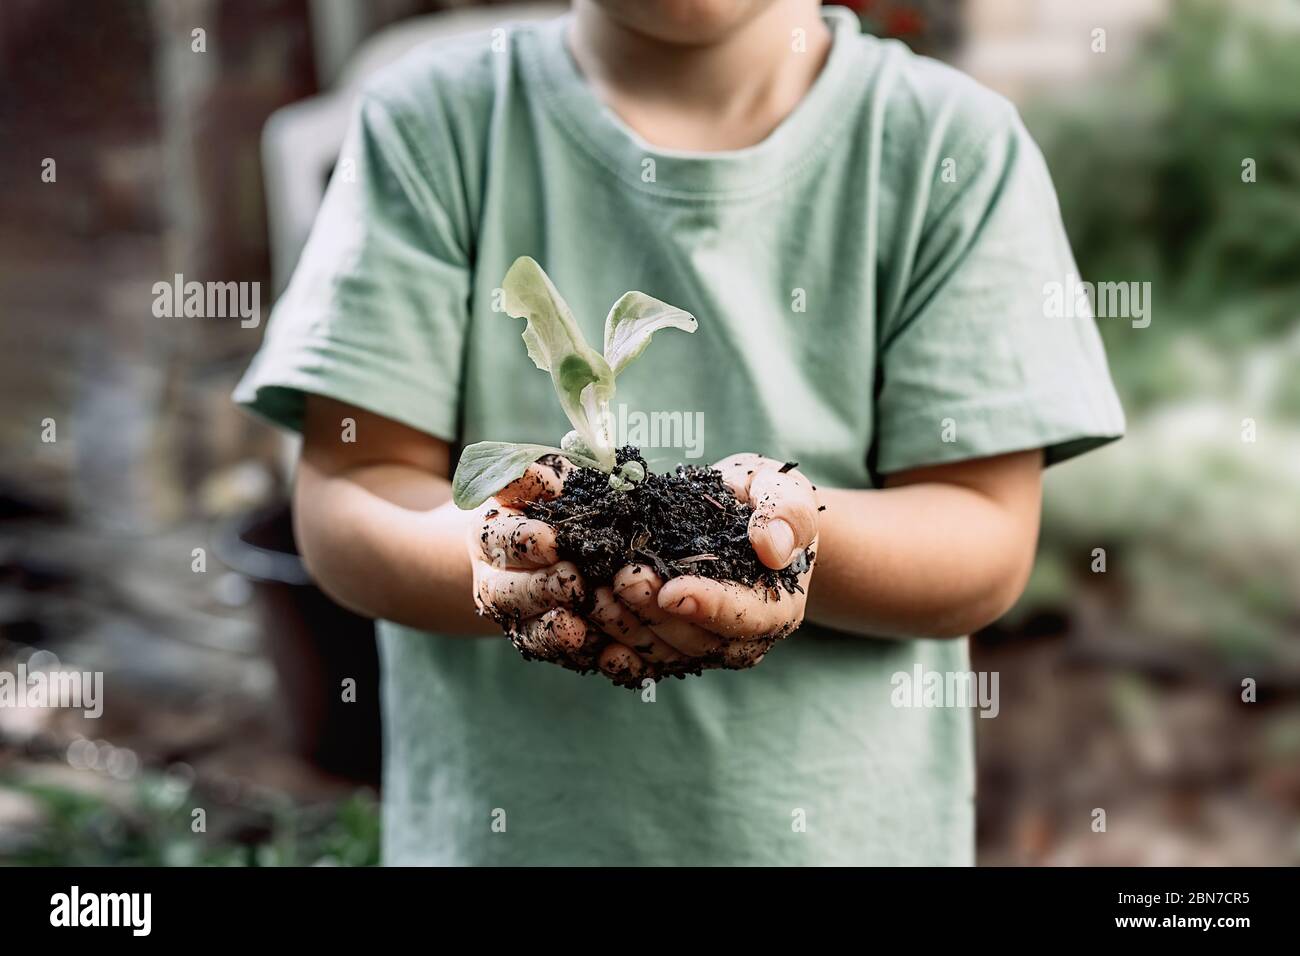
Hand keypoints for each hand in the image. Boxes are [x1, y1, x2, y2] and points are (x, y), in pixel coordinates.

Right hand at [467, 456, 607, 673]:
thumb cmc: (552, 505)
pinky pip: (557, 657)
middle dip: (541, 588)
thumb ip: (541, 478)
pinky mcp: (542, 644)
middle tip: (574, 581)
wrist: (549, 549)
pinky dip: (579, 658)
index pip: (500, 539)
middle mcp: (495, 582)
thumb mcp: (547, 481)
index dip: (525, 541)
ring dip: (553, 632)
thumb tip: (544, 479)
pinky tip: (605, 653)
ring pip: (528, 631)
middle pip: (508, 592)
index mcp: (490, 536)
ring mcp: (516, 618)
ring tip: (579, 628)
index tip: (552, 540)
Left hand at [590, 453, 819, 681]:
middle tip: (618, 577)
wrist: (740, 517)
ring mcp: (699, 646)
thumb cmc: (765, 501)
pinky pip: (635, 656)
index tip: (671, 589)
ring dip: (621, 626)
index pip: (745, 616)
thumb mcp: (782, 490)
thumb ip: (785, 513)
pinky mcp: (665, 644)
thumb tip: (771, 548)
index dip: (707, 606)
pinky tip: (575, 626)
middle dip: (651, 612)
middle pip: (694, 640)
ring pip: (659, 651)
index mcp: (775, 606)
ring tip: (588, 591)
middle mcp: (738, 639)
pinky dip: (605, 646)